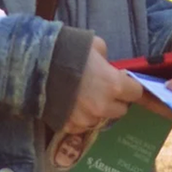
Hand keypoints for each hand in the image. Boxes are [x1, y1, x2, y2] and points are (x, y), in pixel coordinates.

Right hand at [51, 36, 146, 171]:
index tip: (122, 83)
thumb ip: (107, 59)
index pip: (136, 93)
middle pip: (121, 110)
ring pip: (100, 120)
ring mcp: (86, 119)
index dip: (130, 87)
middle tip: (103, 90)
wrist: (35, 65)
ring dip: (97, 111)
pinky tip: (71, 106)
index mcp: (115, 85)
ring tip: (83, 98)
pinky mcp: (69, 126)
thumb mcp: (95, 45)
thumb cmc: (68, 50)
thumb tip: (107, 65)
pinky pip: (82, 126)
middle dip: (115, 101)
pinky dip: (80, 118)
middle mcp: (103, 106)